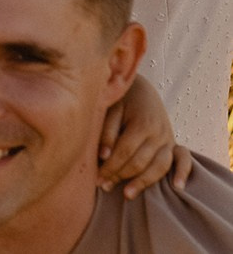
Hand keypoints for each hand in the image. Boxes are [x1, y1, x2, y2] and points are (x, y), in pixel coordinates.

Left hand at [97, 75, 191, 197]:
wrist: (140, 87)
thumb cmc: (122, 99)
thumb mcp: (112, 108)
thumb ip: (107, 131)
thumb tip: (103, 156)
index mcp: (142, 122)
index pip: (125, 152)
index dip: (111, 166)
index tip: (96, 178)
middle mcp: (159, 132)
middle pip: (140, 162)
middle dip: (120, 176)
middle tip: (103, 186)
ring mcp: (169, 138)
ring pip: (159, 167)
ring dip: (143, 182)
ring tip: (127, 194)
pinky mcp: (174, 143)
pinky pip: (184, 160)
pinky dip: (183, 173)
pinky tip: (177, 187)